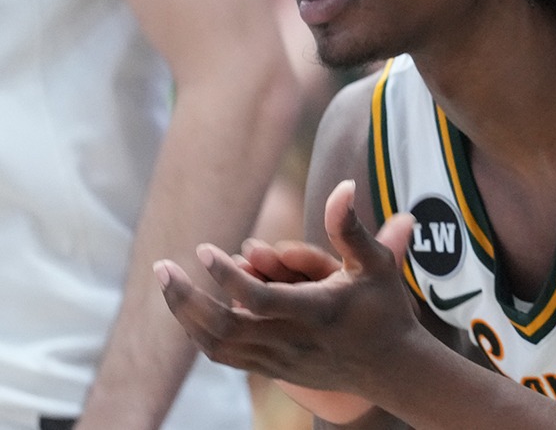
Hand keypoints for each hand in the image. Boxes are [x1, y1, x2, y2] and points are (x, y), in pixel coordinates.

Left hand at [155, 180, 419, 407]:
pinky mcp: (272, 370)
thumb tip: (344, 185)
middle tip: (163, 266)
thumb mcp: (377, 264)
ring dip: (186, 315)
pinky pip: (224, 355)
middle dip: (187, 298)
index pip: (259, 299)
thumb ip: (351, 227)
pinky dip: (200, 331)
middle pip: (223, 328)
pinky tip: (190, 308)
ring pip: (216, 345)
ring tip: (170, 284)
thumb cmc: (386, 309)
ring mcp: (280, 361)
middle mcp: (294, 342)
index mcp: (318, 313)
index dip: (226, 277)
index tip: (205, 250)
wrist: (392, 368)